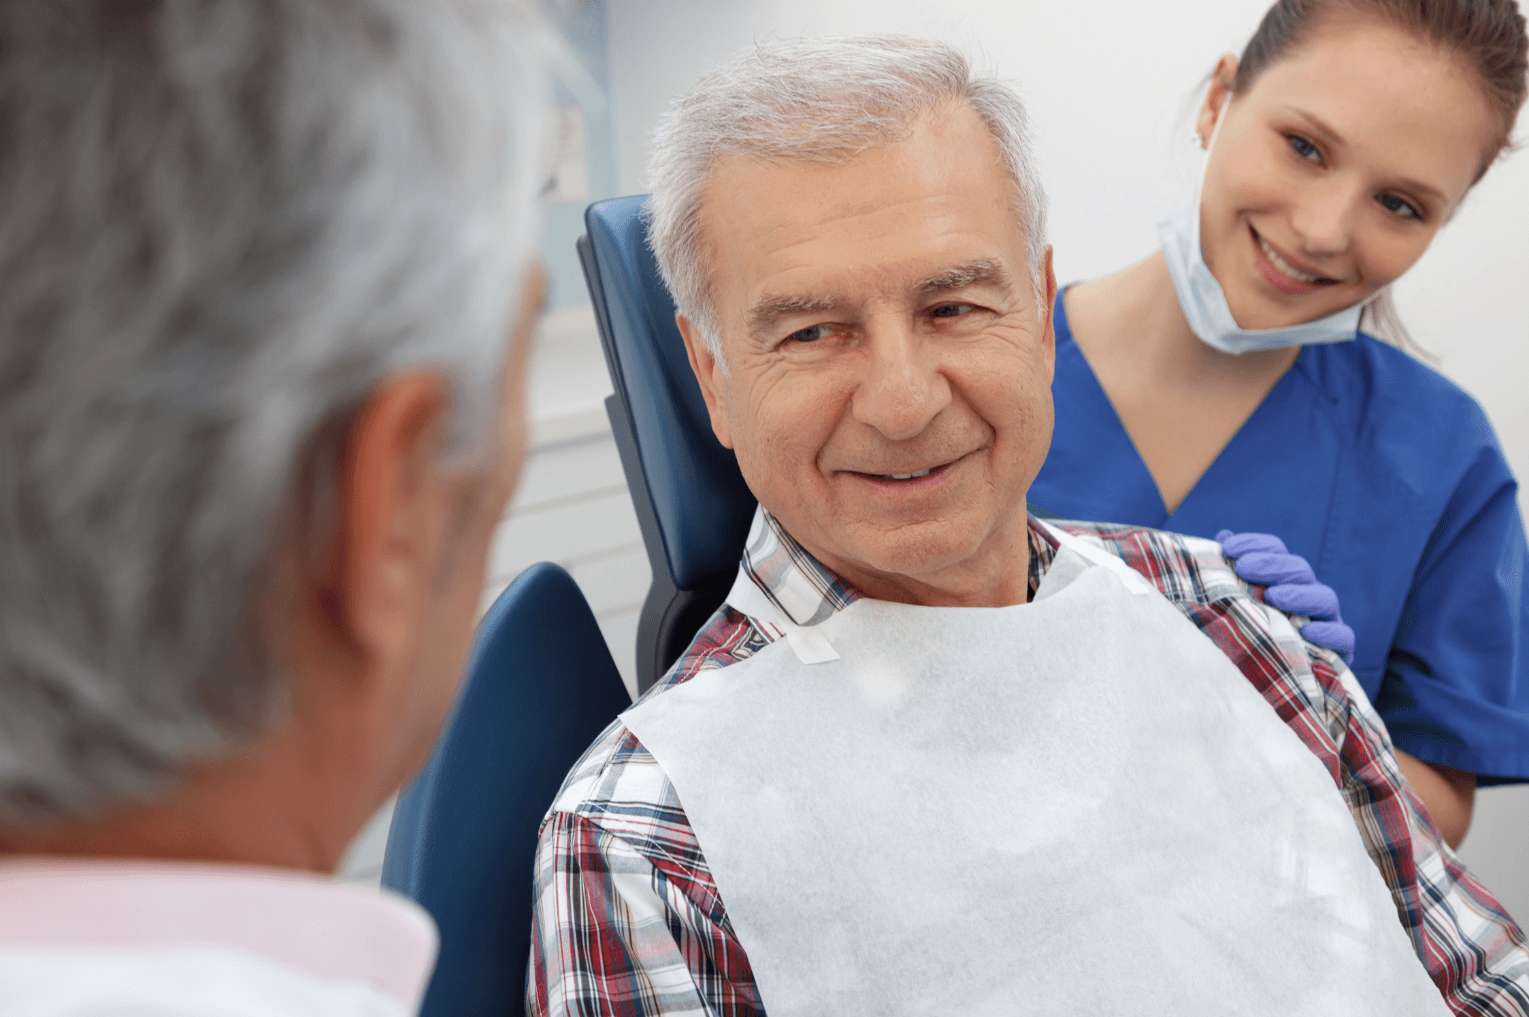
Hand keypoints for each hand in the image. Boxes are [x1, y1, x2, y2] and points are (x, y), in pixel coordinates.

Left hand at [1217, 531, 1355, 662]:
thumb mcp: (1235, 603)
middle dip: (1271, 565)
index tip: (1228, 548)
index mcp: (1284, 580)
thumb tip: (1222, 538)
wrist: (1272, 684)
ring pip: (1325, 598)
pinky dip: (1328, 633)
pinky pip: (1344, 638)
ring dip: (1299, 594)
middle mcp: (1308, 595)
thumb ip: (1229, 573)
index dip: (1254, 545)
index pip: (1276, 550)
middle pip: (1299, 570)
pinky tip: (1308, 632)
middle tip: (1244, 568)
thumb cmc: (1248, 635)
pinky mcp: (1338, 652)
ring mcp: (1326, 621)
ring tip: (1274, 597)